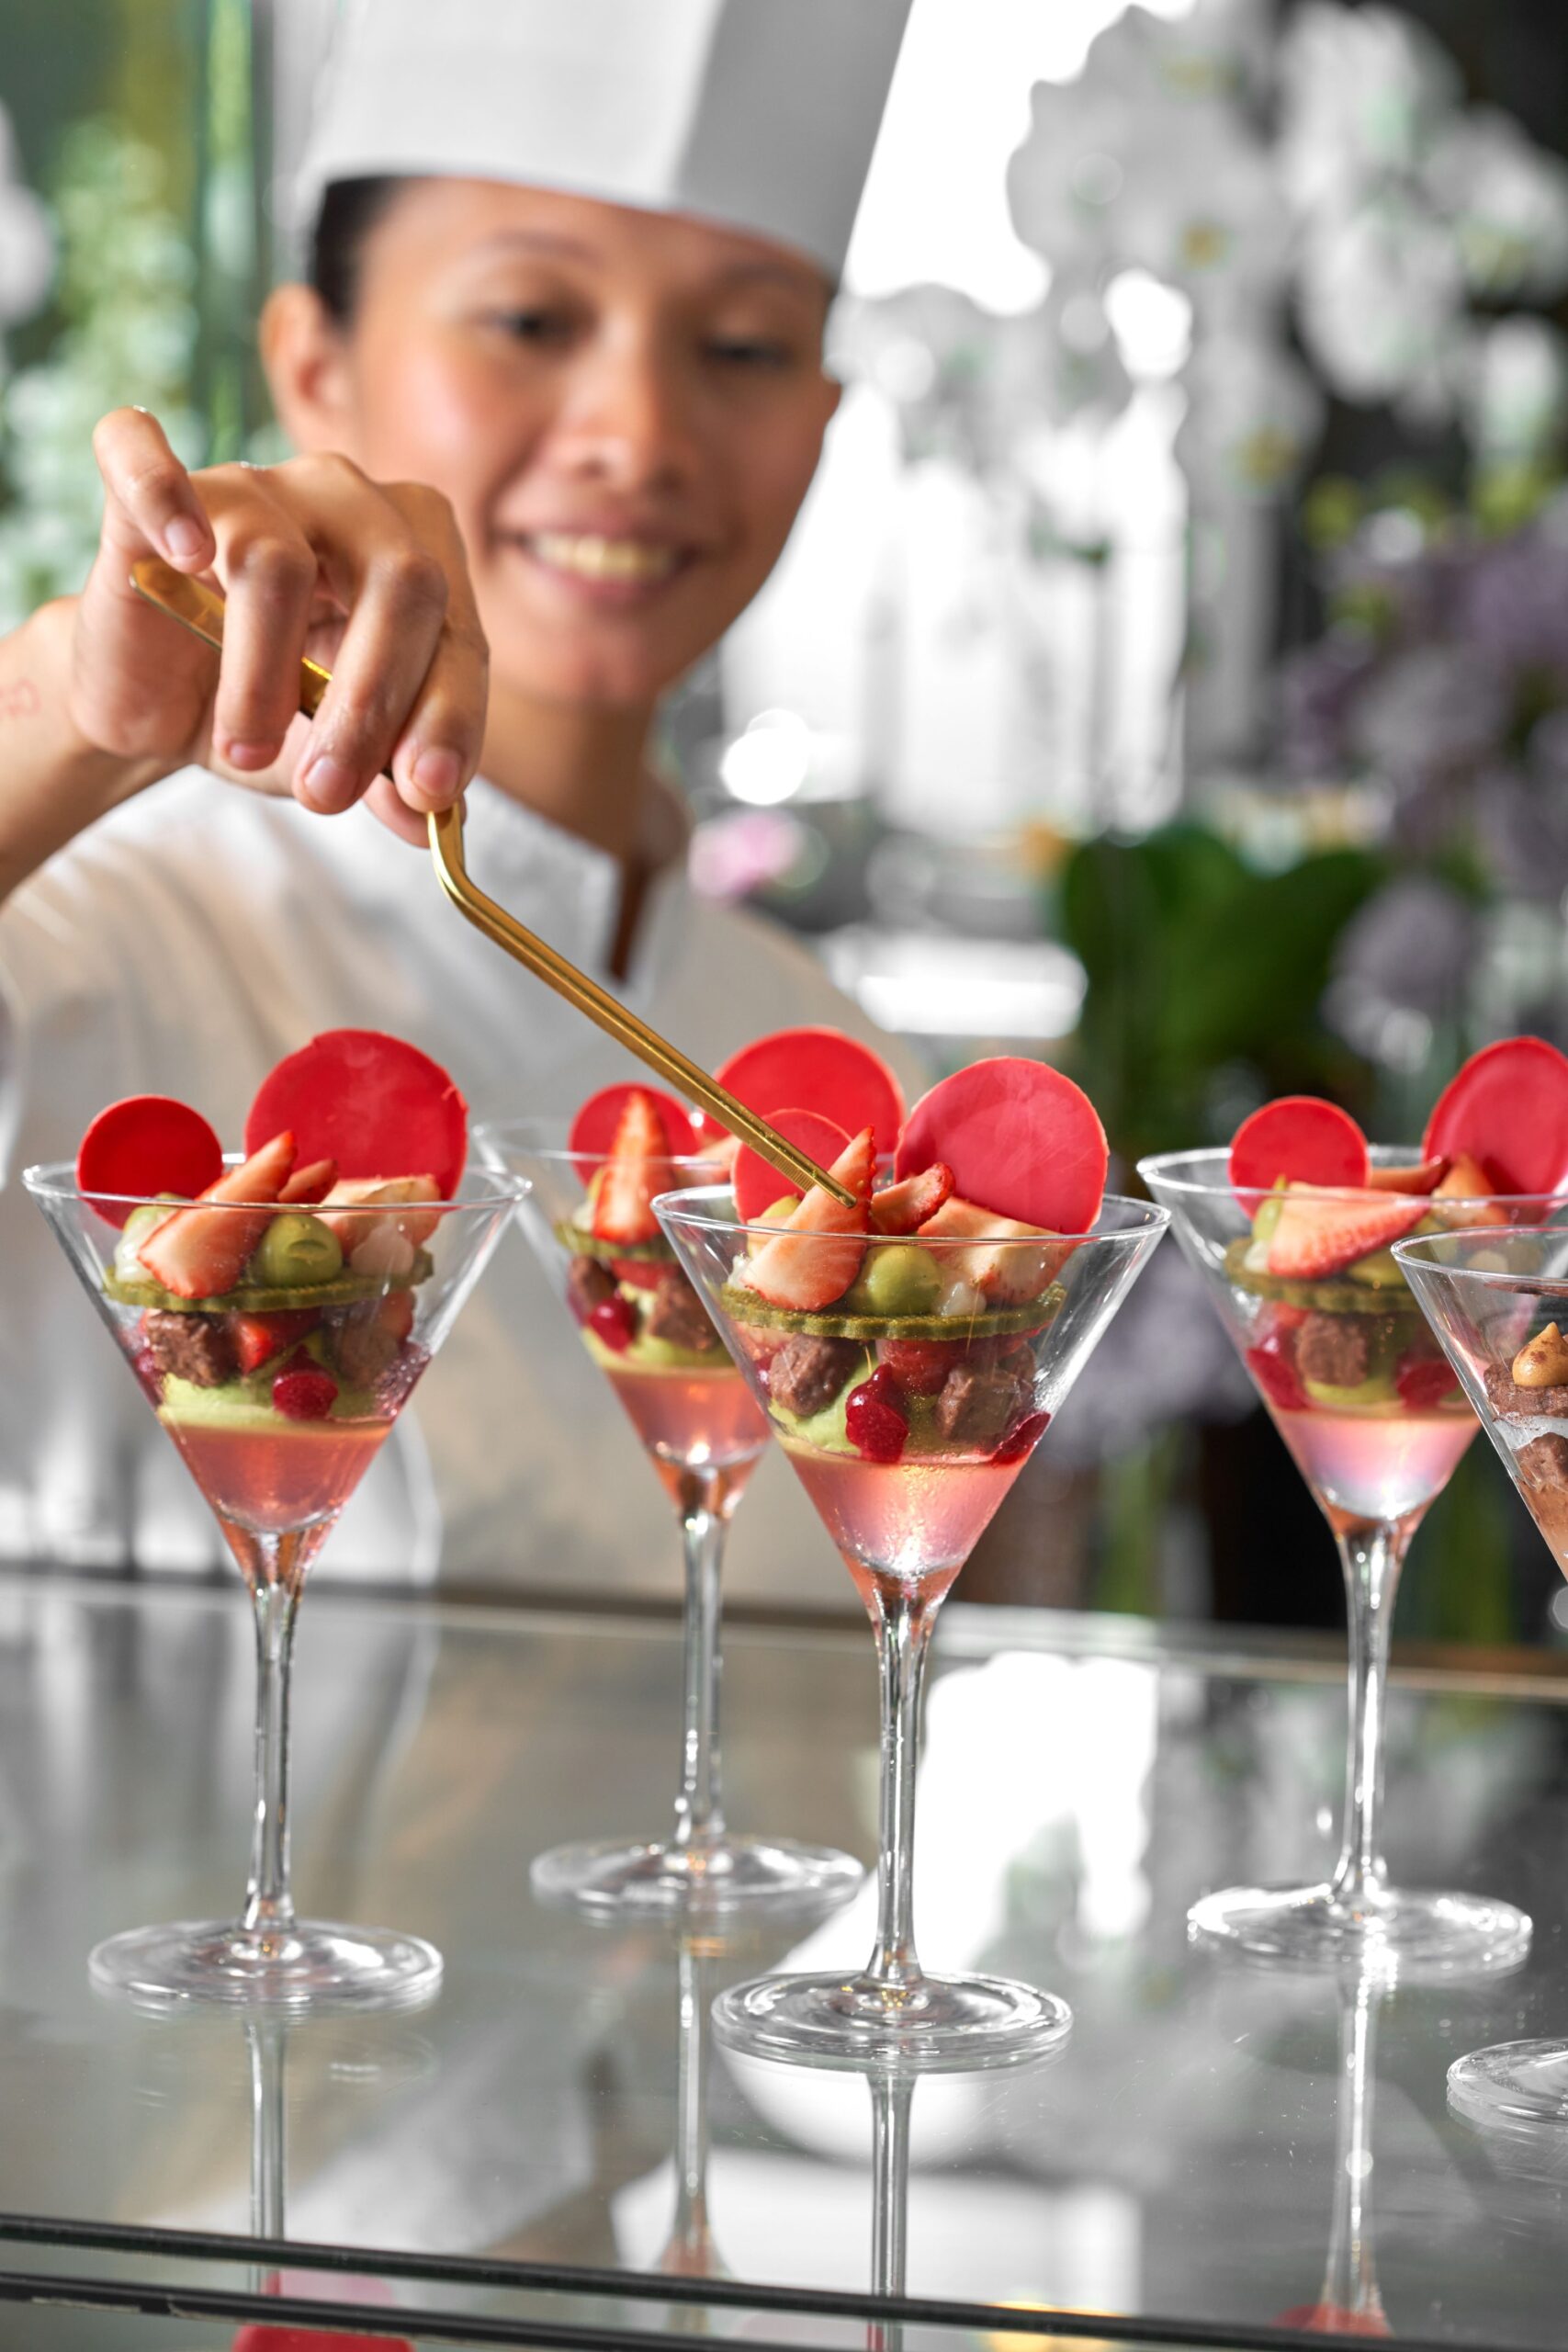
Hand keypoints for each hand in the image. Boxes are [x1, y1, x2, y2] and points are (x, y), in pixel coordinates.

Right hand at [68, 408, 487, 841]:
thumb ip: (388, 782)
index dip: (449, 713)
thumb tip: (430, 820)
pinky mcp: (143, 499)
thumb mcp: (333, 758)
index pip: (457, 631)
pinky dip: (166, 499)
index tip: (428, 792)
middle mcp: (344, 501)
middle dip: (371, 702)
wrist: (153, 700)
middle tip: (331, 791)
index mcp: (414, 556)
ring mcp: (246, 488)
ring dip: (264, 677)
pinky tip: (186, 553)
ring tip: (243, 751)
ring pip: (278, 561)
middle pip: (398, 578)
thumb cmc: (264, 710)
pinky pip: (148, 463)